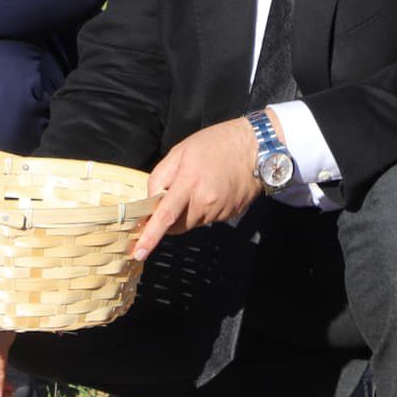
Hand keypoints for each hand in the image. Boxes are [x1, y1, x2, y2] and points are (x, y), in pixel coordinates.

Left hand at [132, 116, 262, 260]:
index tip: (139, 252)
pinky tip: (213, 189)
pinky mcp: (230, 214)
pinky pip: (209, 219)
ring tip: (199, 184)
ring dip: (188, 212)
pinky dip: (204, 209)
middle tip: (174, 195)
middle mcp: (205, 202)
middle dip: (169, 219)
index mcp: (188, 183)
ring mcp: (219, 211)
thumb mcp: (180, 151)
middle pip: (177, 226)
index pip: (165, 216)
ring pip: (193, 222)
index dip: (150, 236)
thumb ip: (160, 176)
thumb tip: (151, 199)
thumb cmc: (216, 144)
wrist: (256, 148)